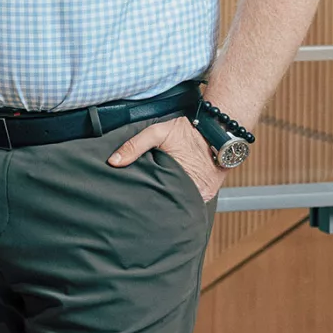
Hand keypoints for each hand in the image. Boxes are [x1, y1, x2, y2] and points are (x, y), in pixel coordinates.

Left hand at [108, 115, 226, 201]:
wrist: (219, 129)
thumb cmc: (188, 131)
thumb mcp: (157, 133)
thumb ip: (134, 146)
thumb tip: (113, 162)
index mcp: (181, 181)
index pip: (160, 198)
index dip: (147, 199)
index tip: (134, 199)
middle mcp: (196, 192)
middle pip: (171, 203)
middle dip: (158, 201)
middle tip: (142, 200)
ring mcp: (205, 194)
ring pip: (182, 202)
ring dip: (171, 199)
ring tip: (156, 197)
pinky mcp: (210, 192)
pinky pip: (193, 198)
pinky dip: (183, 195)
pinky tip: (171, 192)